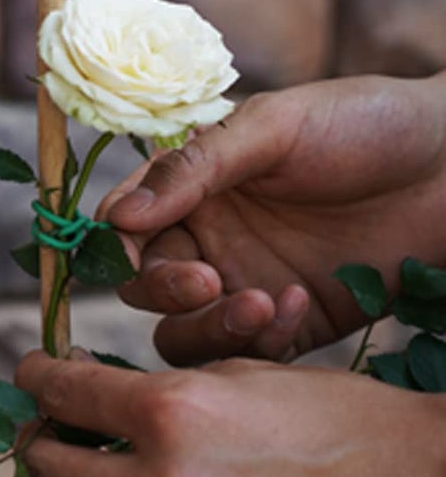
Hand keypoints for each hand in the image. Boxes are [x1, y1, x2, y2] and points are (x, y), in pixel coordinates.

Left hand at [16, 350, 445, 476]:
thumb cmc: (335, 419)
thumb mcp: (237, 374)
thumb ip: (151, 391)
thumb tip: (83, 395)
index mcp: (170, 414)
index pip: (59, 394)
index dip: (37, 380)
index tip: (35, 378)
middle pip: (50, 472)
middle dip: (46, 448)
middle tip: (55, 438)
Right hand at [100, 73, 445, 363]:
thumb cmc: (360, 123)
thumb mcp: (270, 128)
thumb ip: (193, 169)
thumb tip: (117, 216)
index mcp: (193, 185)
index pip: (124, 226)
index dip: (117, 245)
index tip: (137, 251)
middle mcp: (211, 236)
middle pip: (146, 287)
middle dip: (164, 290)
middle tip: (208, 278)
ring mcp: (251, 280)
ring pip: (187, 332)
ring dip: (207, 327)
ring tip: (260, 303)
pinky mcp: (299, 322)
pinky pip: (253, 352)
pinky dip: (264, 339)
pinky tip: (301, 302)